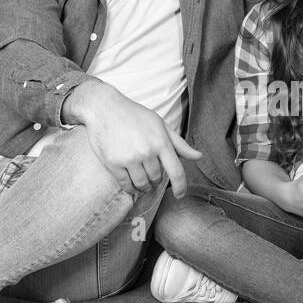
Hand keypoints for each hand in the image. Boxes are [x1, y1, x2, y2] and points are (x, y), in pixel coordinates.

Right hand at [66, 79, 201, 196]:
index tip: (181, 195)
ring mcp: (129, 158)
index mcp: (161, 142)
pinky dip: (130, 188)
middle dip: (156, 180)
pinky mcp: (113, 163)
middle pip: (157, 179)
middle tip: (151, 174)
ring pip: (142, 184)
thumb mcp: (160, 124)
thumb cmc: (134, 115)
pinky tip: (130, 185)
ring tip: (142, 182)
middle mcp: (147, 151)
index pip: (176, 171)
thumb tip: (198, 156)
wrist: (104, 108)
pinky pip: (125, 184)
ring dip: (144, 187)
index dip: (181, 186)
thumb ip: (179, 144)